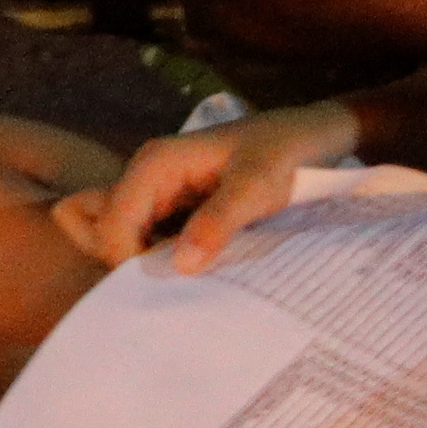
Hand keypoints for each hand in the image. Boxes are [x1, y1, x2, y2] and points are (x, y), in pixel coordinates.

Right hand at [62, 100, 359, 274]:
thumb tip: (178, 267)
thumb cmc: (285, 153)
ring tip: (184, 288)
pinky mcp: (180, 204)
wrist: (315, 135)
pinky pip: (155, 234)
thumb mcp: (256, 186)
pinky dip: (166, 256)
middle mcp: (149, 175)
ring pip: (130, 232)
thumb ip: (217, 222)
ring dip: (148, 261)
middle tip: (174, 291)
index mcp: (155, 164)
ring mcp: (163, 190)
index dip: (127, 258)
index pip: (114, 220)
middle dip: (131, 261)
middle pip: (111, 227)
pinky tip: (196, 275)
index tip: (166, 291)